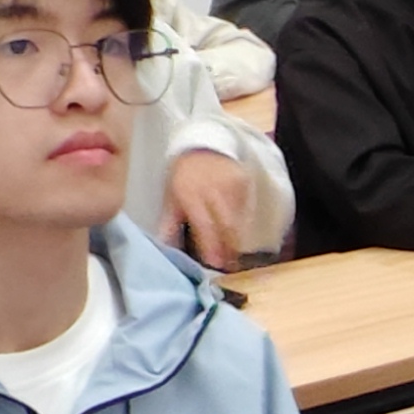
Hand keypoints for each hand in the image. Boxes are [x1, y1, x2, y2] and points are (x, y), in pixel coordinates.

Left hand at [157, 149, 250, 269]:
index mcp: (190, 192)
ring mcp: (232, 183)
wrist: (202, 147)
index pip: (204, 223)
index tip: (214, 263)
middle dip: (229, 248)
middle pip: (227, 224)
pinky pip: (248, 209)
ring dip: (238, 239)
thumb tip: (165, 250)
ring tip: (233, 255)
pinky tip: (238, 235)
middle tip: (229, 265)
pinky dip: (244, 224)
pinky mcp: (246, 182)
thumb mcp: (170, 199)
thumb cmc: (183, 178)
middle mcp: (213, 187)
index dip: (210, 244)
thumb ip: (169, 225)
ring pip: (240, 219)